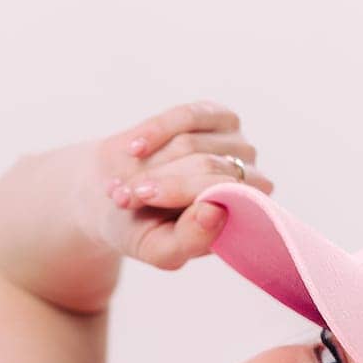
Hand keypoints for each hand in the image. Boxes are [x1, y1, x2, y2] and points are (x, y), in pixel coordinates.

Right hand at [80, 99, 274, 270]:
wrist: (112, 194)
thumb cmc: (140, 228)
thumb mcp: (157, 248)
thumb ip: (189, 241)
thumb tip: (215, 212)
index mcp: (245, 217)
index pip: (225, 195)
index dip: (176, 194)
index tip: (136, 200)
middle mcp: (250, 178)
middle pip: (205, 167)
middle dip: (158, 181)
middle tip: (123, 196)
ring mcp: (235, 143)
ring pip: (190, 143)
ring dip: (150, 162)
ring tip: (124, 180)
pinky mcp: (216, 115)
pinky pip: (186, 116)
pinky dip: (154, 132)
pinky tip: (134, 149)